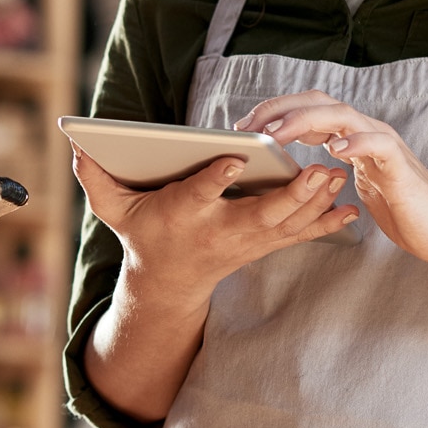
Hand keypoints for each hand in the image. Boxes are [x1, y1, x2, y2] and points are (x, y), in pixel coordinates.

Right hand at [73, 143, 354, 300]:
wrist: (168, 282)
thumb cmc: (143, 233)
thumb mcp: (113, 209)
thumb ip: (96, 178)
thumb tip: (77, 145)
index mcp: (182, 215)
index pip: (197, 195)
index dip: (212, 178)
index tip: (229, 158)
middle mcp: (218, 231)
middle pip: (258, 215)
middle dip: (289, 195)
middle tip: (316, 171)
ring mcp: (245, 242)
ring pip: (285, 224)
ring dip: (314, 203)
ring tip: (337, 177)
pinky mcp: (262, 246)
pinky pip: (299, 236)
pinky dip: (326, 224)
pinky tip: (351, 208)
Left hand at [235, 91, 427, 264]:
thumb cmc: (396, 210)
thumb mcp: (347, 188)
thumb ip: (322, 172)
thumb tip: (279, 171)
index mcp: (350, 136)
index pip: (307, 108)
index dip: (273, 112)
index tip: (242, 127)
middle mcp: (365, 132)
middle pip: (319, 102)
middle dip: (279, 109)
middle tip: (247, 127)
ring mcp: (384, 145)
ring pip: (342, 116)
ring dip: (304, 121)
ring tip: (275, 135)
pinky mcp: (401, 167)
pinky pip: (378, 144)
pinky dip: (356, 142)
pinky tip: (336, 150)